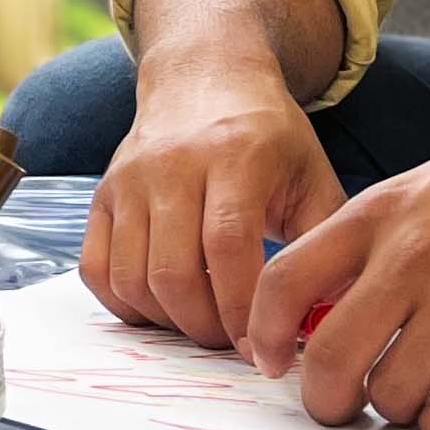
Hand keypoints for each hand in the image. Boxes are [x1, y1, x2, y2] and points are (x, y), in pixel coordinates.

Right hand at [83, 51, 348, 347]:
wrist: (204, 78)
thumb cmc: (268, 137)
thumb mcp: (313, 174)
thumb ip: (325, 243)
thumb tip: (332, 319)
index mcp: (234, 155)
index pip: (227, 247)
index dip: (242, 311)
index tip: (264, 351)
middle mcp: (172, 165)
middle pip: (173, 272)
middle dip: (205, 328)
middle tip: (233, 343)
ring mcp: (129, 180)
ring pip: (131, 278)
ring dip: (168, 322)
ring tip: (203, 326)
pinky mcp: (103, 195)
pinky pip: (97, 269)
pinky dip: (124, 305)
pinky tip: (161, 309)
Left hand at [244, 109, 429, 429]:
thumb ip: (383, 238)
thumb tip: (330, 306)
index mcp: (384, 210)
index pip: (284, 279)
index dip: (264, 334)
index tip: (274, 363)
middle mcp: (416, 253)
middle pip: (330, 355)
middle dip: (325, 400)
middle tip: (342, 409)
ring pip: (391, 393)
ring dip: (395, 414)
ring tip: (415, 401)